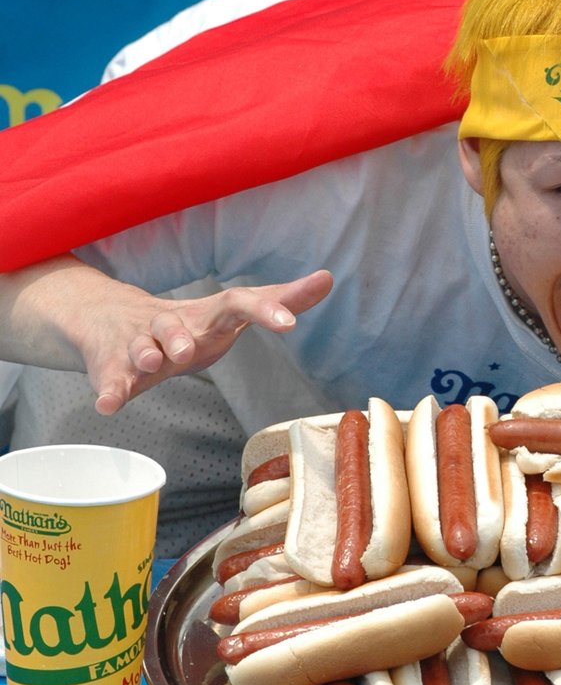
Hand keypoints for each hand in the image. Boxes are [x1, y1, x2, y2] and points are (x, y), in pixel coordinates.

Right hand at [84, 270, 333, 413]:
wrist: (110, 319)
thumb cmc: (189, 324)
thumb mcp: (231, 313)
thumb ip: (279, 300)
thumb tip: (327, 278)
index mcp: (207, 315)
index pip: (237, 303)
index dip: (264, 310)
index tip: (290, 321)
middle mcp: (171, 324)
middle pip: (176, 324)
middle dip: (181, 335)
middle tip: (190, 349)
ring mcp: (140, 344)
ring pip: (141, 346)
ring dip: (146, 353)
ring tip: (153, 362)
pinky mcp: (115, 366)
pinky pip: (112, 379)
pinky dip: (110, 391)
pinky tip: (108, 406)